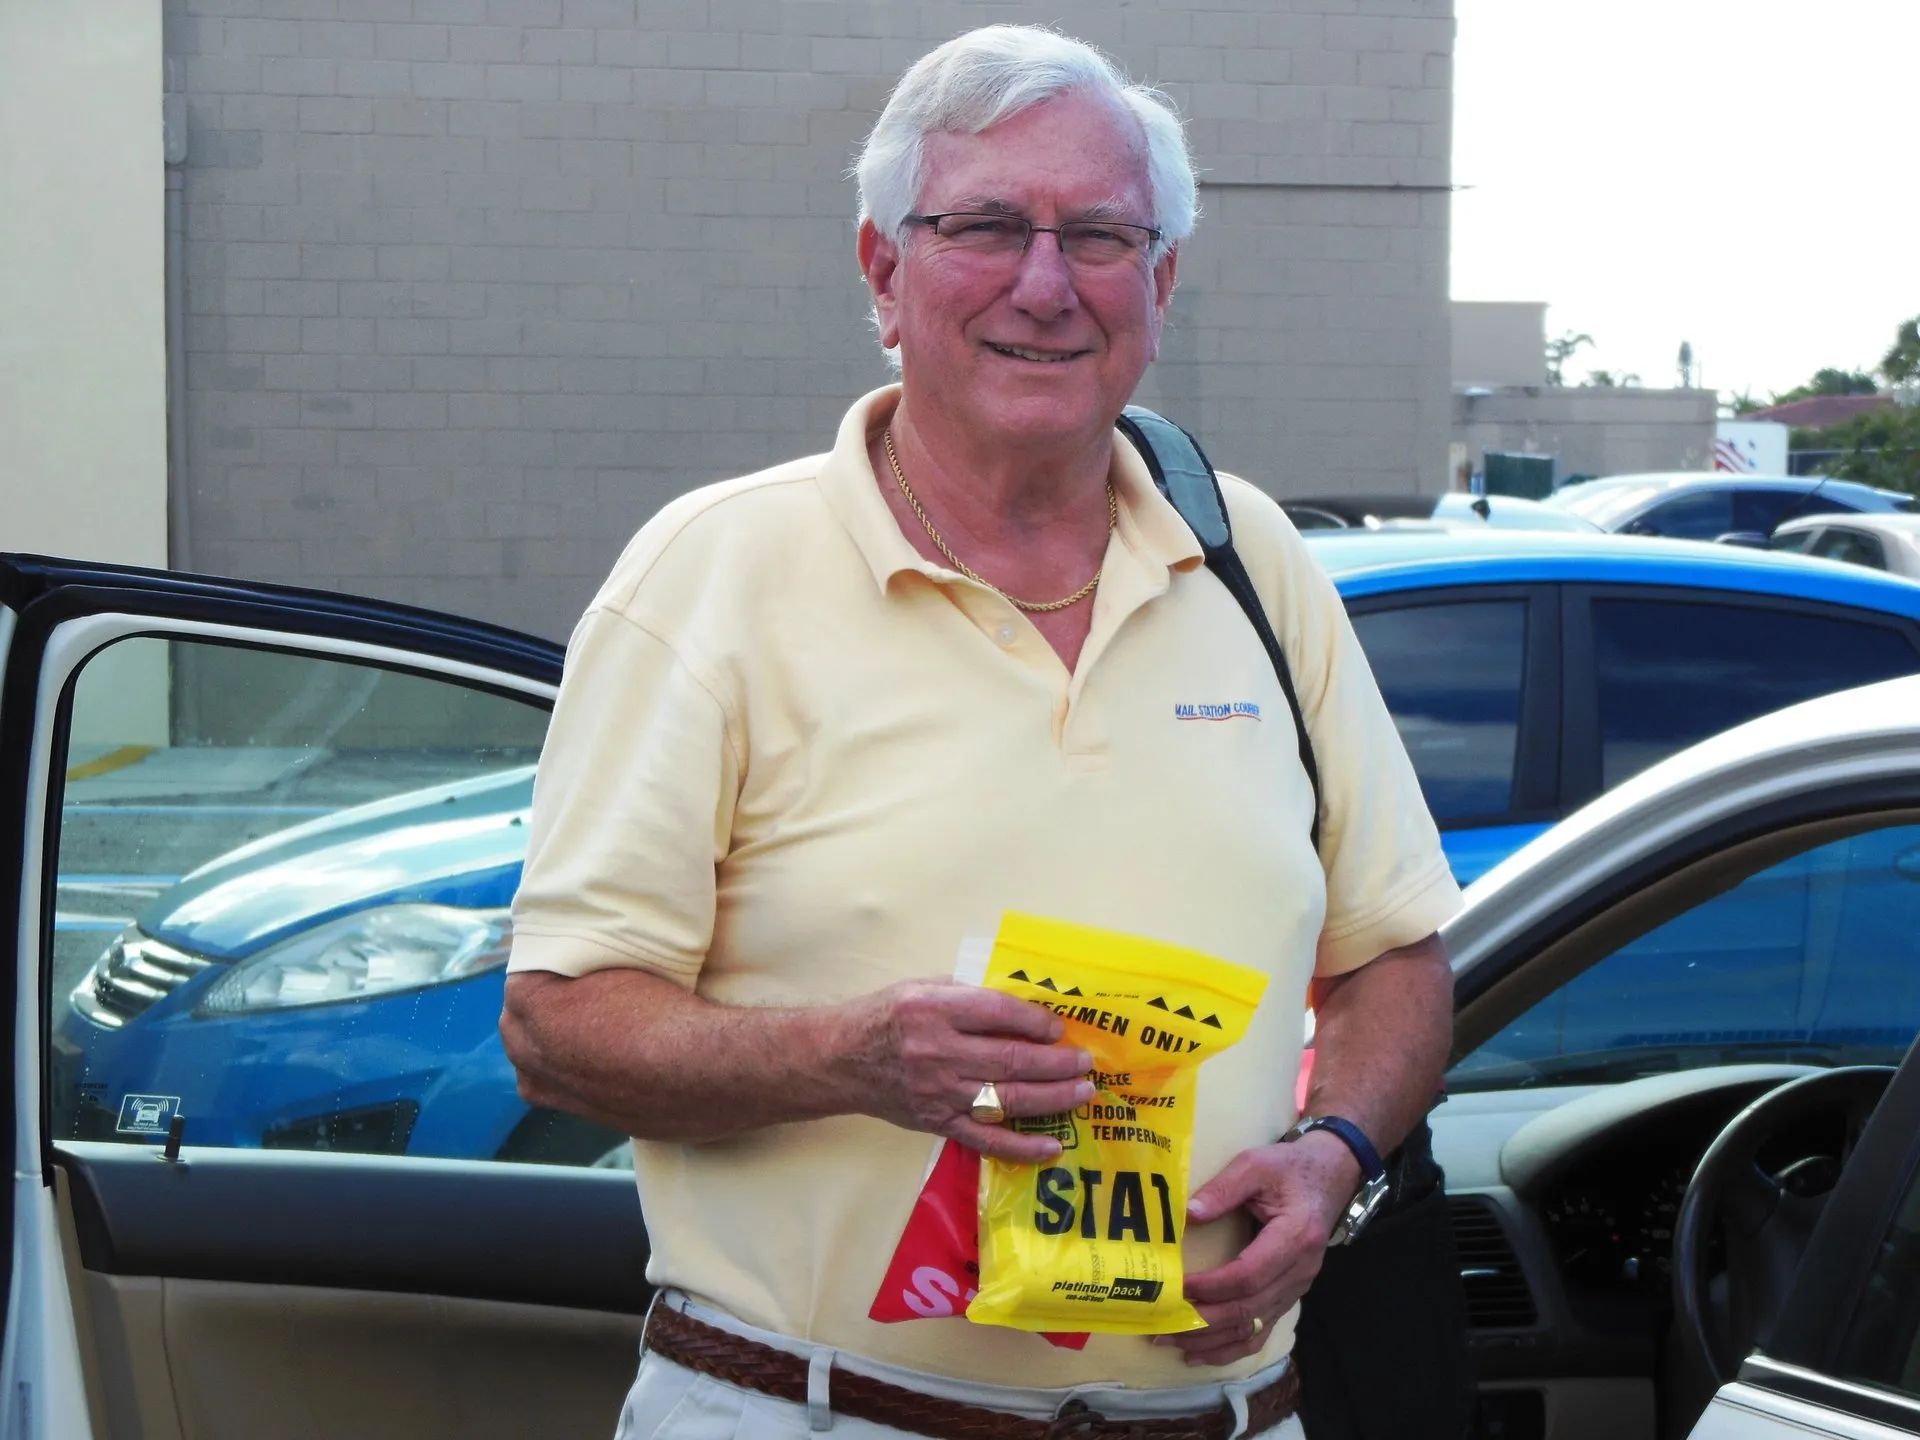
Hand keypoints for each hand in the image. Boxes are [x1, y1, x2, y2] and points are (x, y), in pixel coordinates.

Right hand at [842, 981, 1094, 1162]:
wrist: (841, 1059)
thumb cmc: (887, 1016)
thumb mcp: (923, 987)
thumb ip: (969, 993)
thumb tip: (1023, 1003)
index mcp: (935, 1010)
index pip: (997, 1013)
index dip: (1034, 1021)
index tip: (1059, 1028)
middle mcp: (938, 1052)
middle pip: (1010, 1059)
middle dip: (1056, 1063)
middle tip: (1086, 1063)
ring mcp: (940, 1093)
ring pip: (1006, 1098)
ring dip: (1051, 1098)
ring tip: (1082, 1093)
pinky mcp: (938, 1122)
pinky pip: (985, 1139)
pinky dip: (1021, 1146)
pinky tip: (1052, 1146)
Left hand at [1158, 1133, 1361, 1365]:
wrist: (1330, 1175)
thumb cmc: (1290, 1168)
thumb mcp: (1256, 1165)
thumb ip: (1223, 1188)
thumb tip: (1189, 1214)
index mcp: (1295, 1237)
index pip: (1249, 1275)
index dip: (1212, 1287)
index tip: (1178, 1286)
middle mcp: (1299, 1271)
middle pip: (1248, 1309)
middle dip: (1202, 1321)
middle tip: (1162, 1324)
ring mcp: (1297, 1288)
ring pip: (1253, 1327)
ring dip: (1211, 1340)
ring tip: (1172, 1340)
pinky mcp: (1289, 1295)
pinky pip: (1261, 1330)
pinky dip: (1231, 1347)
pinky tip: (1201, 1352)